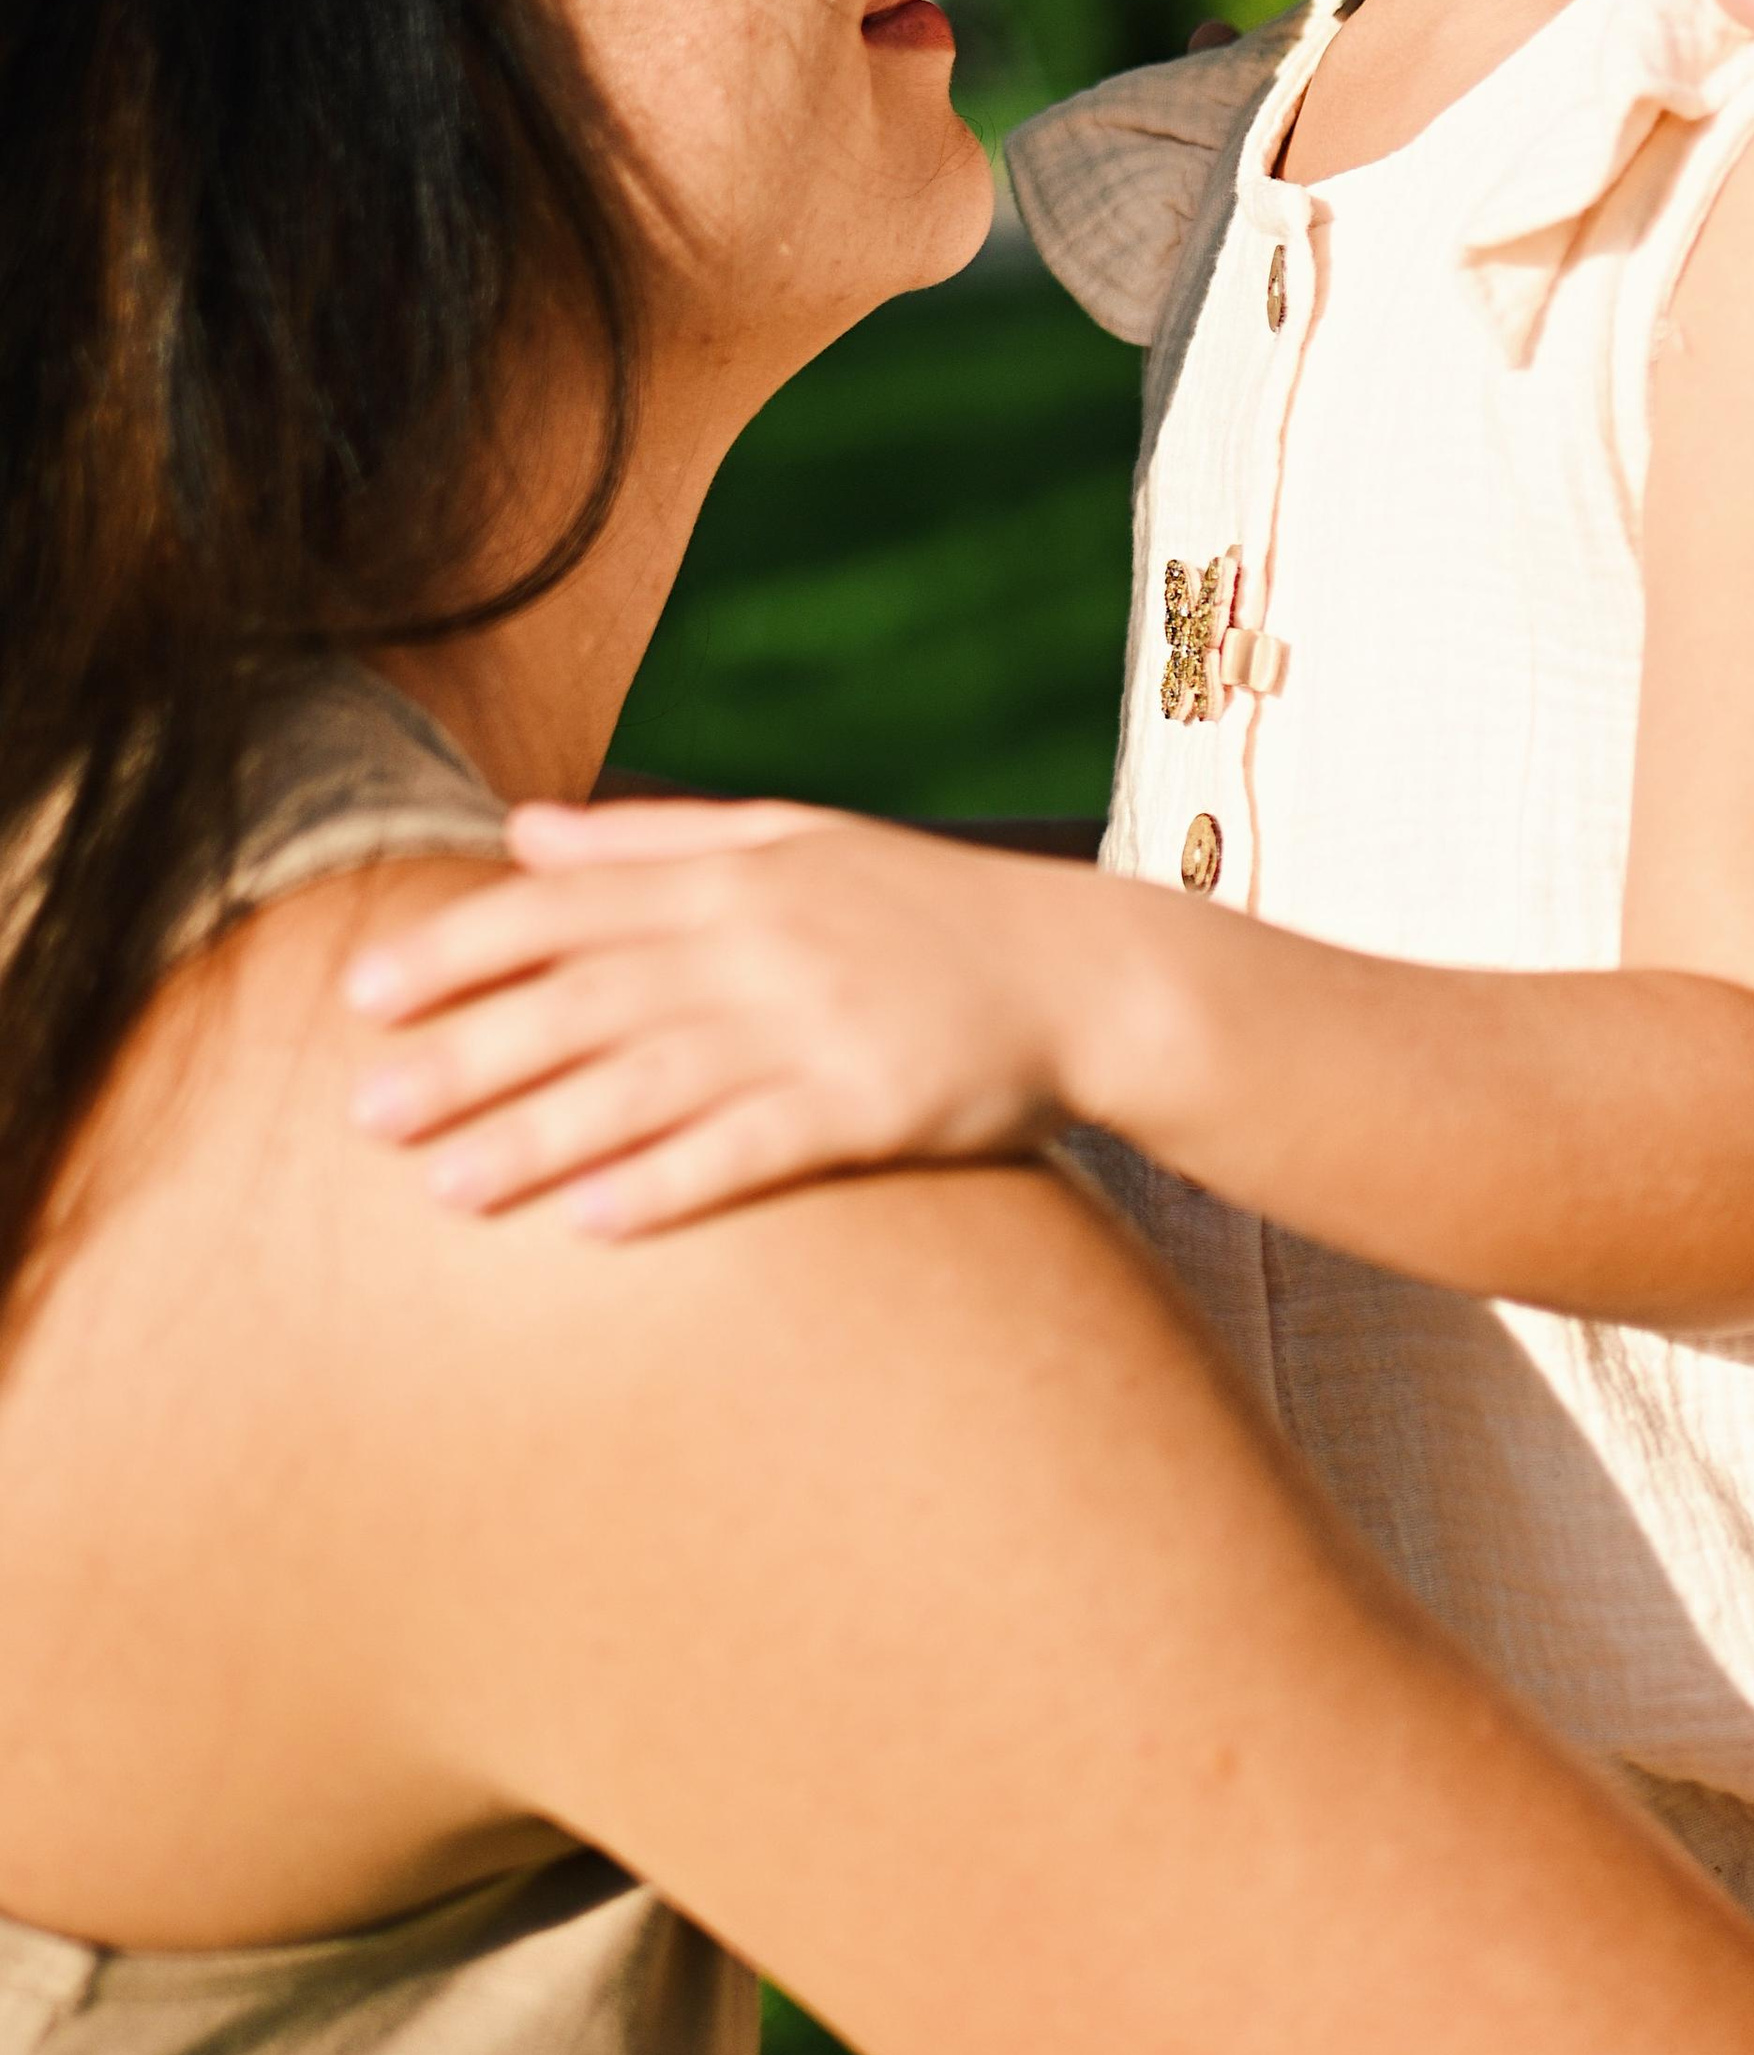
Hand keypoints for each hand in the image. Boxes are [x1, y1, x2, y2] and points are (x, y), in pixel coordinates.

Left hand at [342, 801, 1117, 1232]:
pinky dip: (672, 1183)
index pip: (565, 907)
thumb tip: (518, 831)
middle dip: (466, 1055)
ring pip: (650, 1082)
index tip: (363, 995)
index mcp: (733, 876)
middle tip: (363, 1114)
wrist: (1089, 970)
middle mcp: (761, 943)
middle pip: (586, 1001)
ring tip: (446, 1189)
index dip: (458, 948)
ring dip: (539, 1136)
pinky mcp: (873, 1102)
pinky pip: (754, 1149)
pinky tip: (594, 1223)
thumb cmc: (925, 910)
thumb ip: (652, 842)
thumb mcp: (794, 841)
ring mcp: (817, 1024)